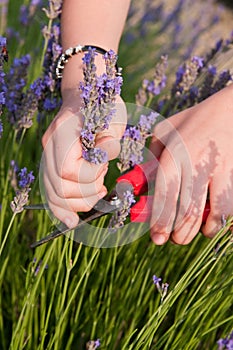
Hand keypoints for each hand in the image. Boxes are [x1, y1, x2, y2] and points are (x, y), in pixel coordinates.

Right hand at [41, 94, 125, 227]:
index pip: (68, 170)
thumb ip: (109, 141)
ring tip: (98, 193)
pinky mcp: (52, 163)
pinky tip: (72, 220)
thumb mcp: (113, 117)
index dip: (89, 175)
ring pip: (52, 194)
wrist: (85, 95)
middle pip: (58, 187)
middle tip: (103, 188)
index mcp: (63, 132)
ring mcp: (47, 155)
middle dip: (86, 195)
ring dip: (77, 203)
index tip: (104, 166)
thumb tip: (103, 159)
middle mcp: (49, 146)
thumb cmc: (103, 104)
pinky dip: (61, 208)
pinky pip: (51, 191)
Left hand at [149, 84, 232, 244]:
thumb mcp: (165, 131)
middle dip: (178, 232)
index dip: (160, 219)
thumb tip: (138, 183)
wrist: (231, 109)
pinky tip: (211, 225)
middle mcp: (198, 162)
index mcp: (176, 152)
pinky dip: (220, 220)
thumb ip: (151, 156)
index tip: (156, 237)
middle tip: (171, 240)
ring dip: (200, 230)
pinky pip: (228, 205)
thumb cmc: (193, 119)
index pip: (166, 192)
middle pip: (187, 208)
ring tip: (190, 236)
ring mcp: (220, 169)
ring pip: (212, 211)